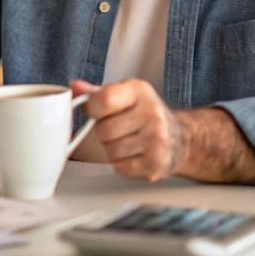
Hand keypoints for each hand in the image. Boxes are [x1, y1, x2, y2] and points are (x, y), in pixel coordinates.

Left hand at [71, 79, 186, 181]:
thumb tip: (74, 87)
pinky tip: (133, 155)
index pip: (103, 100)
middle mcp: (152, 112)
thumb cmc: (145, 115)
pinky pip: (120, 168)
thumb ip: (96, 93)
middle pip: (103, 130)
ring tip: (126, 142)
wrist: (181, 138)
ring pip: (110, 151)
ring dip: (111, 150)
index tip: (97, 113)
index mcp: (139, 90)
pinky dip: (121, 165)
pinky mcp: (157, 162)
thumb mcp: (123, 96)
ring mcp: (157, 139)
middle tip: (117, 130)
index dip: (92, 110)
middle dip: (104, 134)